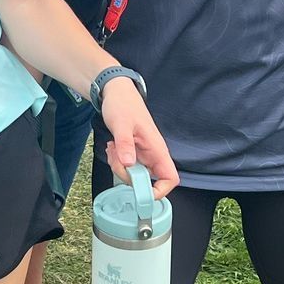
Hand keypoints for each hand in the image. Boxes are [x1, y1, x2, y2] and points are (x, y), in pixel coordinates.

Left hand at [99, 85, 177, 201]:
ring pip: (134, 174)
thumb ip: (125, 144)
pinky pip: (127, 166)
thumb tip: (129, 164)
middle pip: (147, 181)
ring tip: (113, 148)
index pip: (170, 178)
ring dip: (120, 167)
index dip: (160, 190)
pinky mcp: (134, 153)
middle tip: (117, 160)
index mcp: (157, 149)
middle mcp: (153, 154)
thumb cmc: (123, 104)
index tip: (140, 190)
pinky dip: (117, 161)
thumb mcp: (121, 124)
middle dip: (129, 176)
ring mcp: (143, 155)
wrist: (116, 93)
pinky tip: (113, 147)